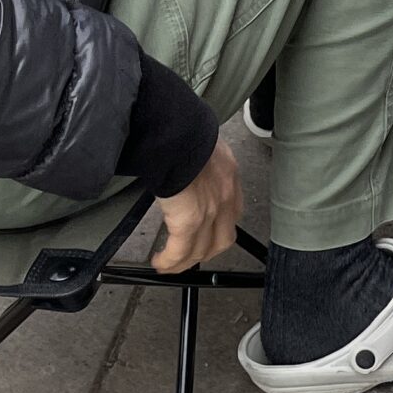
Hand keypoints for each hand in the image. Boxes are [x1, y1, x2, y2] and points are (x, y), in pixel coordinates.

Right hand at [152, 139, 241, 274]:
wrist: (174, 129)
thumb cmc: (180, 127)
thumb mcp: (197, 142)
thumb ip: (197, 159)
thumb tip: (181, 163)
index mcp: (228, 173)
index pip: (231, 211)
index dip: (218, 228)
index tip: (207, 234)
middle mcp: (225, 196)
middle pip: (221, 239)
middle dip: (205, 252)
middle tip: (189, 257)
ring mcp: (210, 211)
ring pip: (201, 249)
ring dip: (185, 261)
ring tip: (170, 265)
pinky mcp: (189, 221)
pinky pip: (180, 251)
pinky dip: (170, 261)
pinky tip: (161, 264)